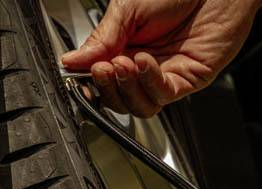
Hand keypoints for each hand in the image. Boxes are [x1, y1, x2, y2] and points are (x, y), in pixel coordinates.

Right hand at [61, 0, 261, 117]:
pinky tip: (143, 61)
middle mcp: (145, 66)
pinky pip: (164, 93)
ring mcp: (167, 74)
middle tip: (102, 68)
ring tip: (121, 64)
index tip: (79, 72)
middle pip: (121, 100)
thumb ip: (102, 39)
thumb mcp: (126, 10)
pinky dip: (149, 81)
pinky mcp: (190, 79)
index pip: (103, 80)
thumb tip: (72, 61)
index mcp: (125, 48)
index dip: (90, 82)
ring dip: (127, 89)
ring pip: (142, 105)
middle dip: (108, 88)